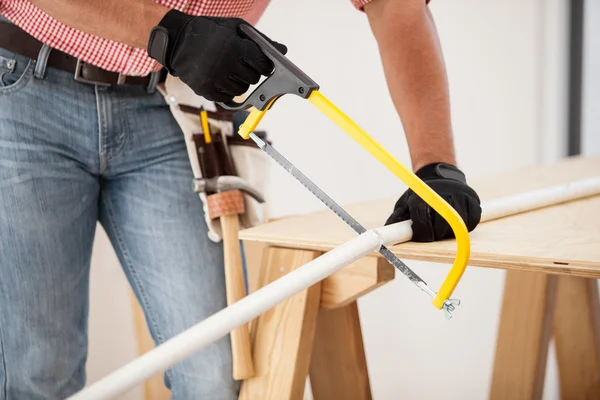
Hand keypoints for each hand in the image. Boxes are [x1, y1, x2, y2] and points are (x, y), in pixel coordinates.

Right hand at [147, 10, 286, 101]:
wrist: (177, 41)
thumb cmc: (210, 32)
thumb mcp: (235, 29)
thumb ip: (260, 41)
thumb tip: (283, 51)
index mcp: (233, 46)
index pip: (262, 64)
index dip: (265, 65)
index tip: (263, 65)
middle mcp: (223, 64)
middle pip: (253, 79)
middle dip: (252, 73)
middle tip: (242, 65)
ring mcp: (213, 79)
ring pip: (241, 90)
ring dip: (240, 83)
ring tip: (230, 71)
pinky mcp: (205, 90)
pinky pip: (227, 98)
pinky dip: (227, 91)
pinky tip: (221, 78)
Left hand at [385, 163, 481, 241]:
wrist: (441, 177)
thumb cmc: (422, 196)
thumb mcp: (406, 203)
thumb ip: (398, 218)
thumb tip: (388, 232)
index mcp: (422, 196)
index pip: (422, 221)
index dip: (421, 234)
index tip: (422, 236)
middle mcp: (442, 194)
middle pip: (441, 225)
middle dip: (436, 234)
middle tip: (433, 233)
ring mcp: (459, 196)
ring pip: (457, 225)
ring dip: (450, 232)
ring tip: (443, 226)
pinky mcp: (473, 200)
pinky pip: (471, 222)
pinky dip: (465, 227)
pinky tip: (457, 223)